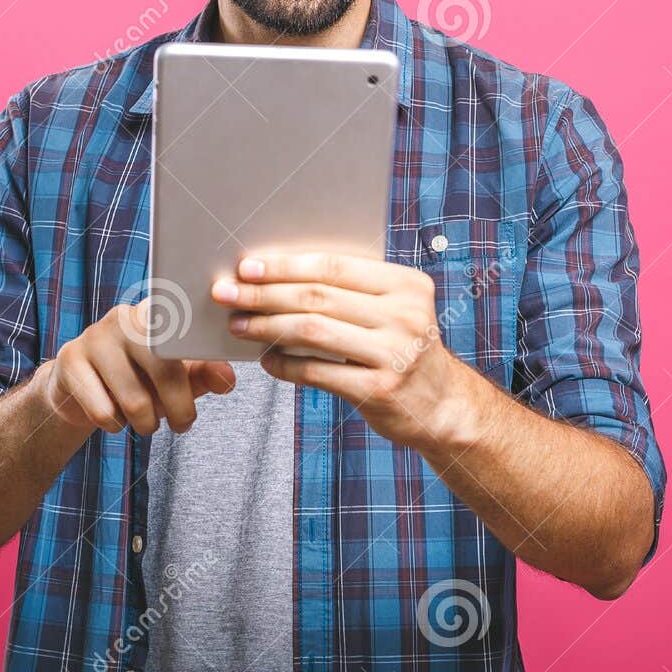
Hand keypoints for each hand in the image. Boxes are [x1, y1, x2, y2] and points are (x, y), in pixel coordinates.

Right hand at [38, 298, 236, 435]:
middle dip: (179, 409)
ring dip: (146, 423)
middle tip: (182, 425)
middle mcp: (126, 317)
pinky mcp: (71, 360)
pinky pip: (103, 410)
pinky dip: (115, 425)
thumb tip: (228, 379)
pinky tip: (115, 417)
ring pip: (134, 399)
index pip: (188, 334)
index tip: (214, 389)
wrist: (79, 388)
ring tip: (146, 422)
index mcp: (157, 313)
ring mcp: (95, 336)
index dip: (203, 364)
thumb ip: (204, 374)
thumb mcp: (176, 377)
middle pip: (165, 370)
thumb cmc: (138, 380)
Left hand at [211, 252, 490, 451]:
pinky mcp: (380, 391)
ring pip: (313, 332)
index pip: (334, 267)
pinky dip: (285, 364)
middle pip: (318, 297)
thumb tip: (277, 277)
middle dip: (265, 294)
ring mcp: (394, 354)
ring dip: (267, 327)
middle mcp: (405, 315)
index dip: (286, 265)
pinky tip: (266, 360)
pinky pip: (317, 372)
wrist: (443, 406)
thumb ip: (351, 293)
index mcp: (406, 285)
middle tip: (227, 293)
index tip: (247, 266)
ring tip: (239, 325)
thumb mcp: (394, 311)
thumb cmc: (403, 349)